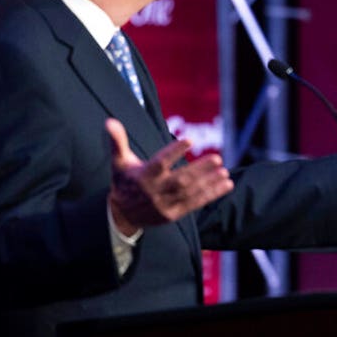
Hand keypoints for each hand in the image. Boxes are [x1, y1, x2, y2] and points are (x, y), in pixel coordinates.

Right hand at [106, 118, 233, 235]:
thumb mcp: (119, 162)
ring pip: (190, 193)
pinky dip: (211, 194)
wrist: (122, 215)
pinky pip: (195, 204)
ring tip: (225, 172)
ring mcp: (164, 205)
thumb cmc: (124, 182)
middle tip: (218, 159)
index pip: (160, 163)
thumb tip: (110, 121)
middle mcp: (154, 191)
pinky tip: (226, 184)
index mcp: (142, 176)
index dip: (174, 151)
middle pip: (180, 180)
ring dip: (209, 183)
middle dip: (199, 170)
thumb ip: (117, 142)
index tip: (189, 139)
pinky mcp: (173, 214)